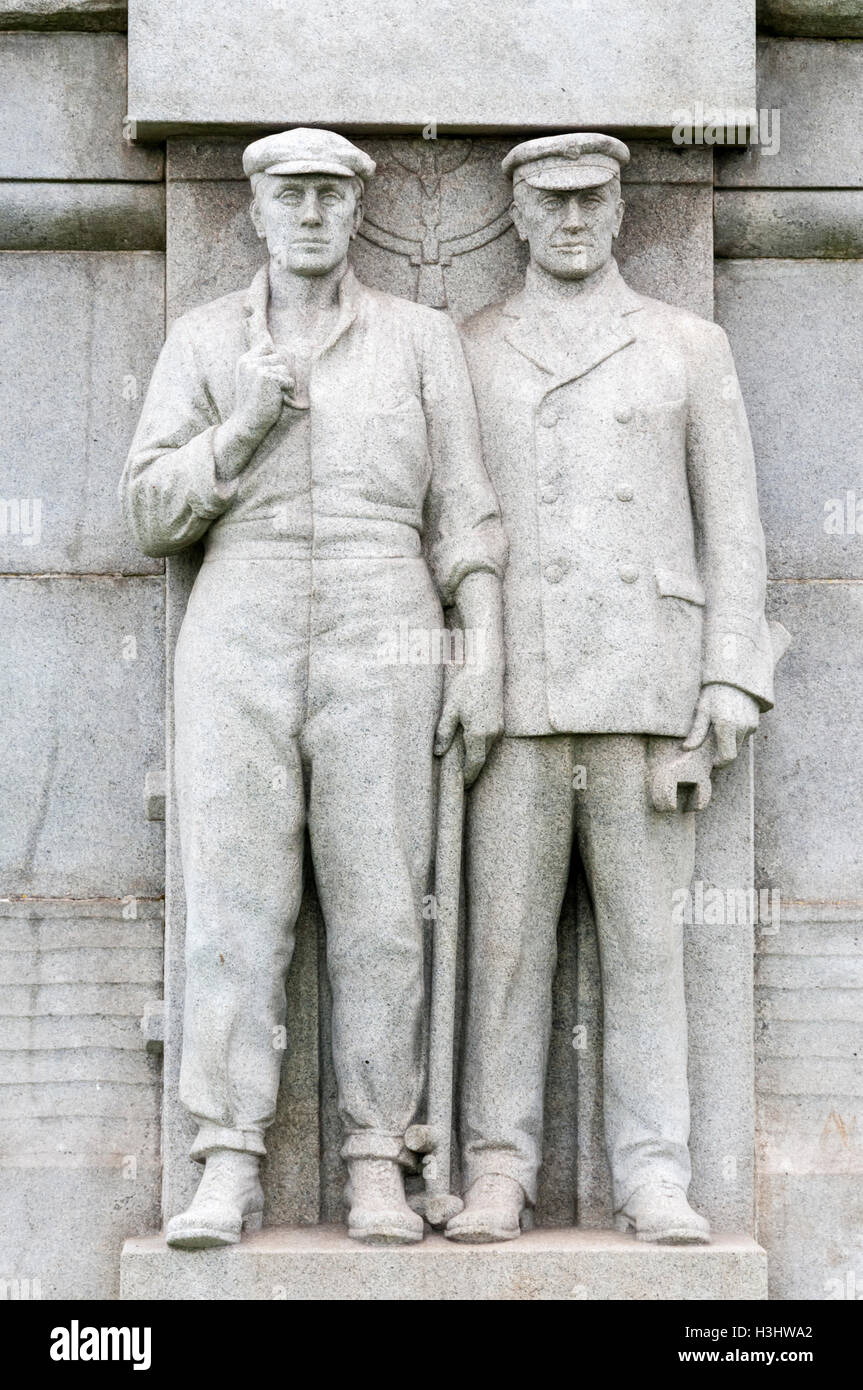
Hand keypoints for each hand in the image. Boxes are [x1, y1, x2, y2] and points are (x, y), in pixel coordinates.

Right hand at [232, 343, 296, 439]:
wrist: (247, 423)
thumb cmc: (254, 403)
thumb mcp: (252, 379)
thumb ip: (262, 363)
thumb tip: (285, 349)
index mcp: (244, 360)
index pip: (267, 346)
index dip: (274, 359)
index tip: (271, 376)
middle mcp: (249, 362)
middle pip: (279, 357)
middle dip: (280, 374)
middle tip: (270, 390)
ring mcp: (258, 368)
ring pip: (285, 369)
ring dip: (284, 383)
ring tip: (272, 395)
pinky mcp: (268, 377)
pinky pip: (289, 380)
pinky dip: (287, 392)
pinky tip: (275, 399)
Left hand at [434, 660, 503, 786]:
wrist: (487, 670)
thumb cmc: (466, 687)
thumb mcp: (450, 709)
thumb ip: (444, 732)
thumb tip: (438, 753)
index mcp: (479, 733)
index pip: (474, 763)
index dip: (468, 776)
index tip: (462, 785)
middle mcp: (492, 733)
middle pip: (482, 759)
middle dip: (472, 770)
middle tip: (463, 781)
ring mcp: (498, 728)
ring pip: (487, 750)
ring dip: (477, 758)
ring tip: (465, 766)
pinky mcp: (499, 721)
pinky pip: (490, 741)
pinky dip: (481, 747)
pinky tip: (472, 746)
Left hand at [683, 682, 759, 767]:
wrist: (735, 676)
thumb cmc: (715, 692)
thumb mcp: (702, 710)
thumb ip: (697, 733)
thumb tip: (687, 749)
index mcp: (727, 727)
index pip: (728, 757)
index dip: (719, 762)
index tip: (711, 761)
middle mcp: (742, 728)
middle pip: (733, 751)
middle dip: (723, 751)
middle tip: (711, 742)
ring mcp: (751, 725)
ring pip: (739, 742)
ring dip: (730, 741)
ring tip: (719, 726)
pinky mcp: (755, 721)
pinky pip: (745, 734)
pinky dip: (737, 733)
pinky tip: (729, 720)